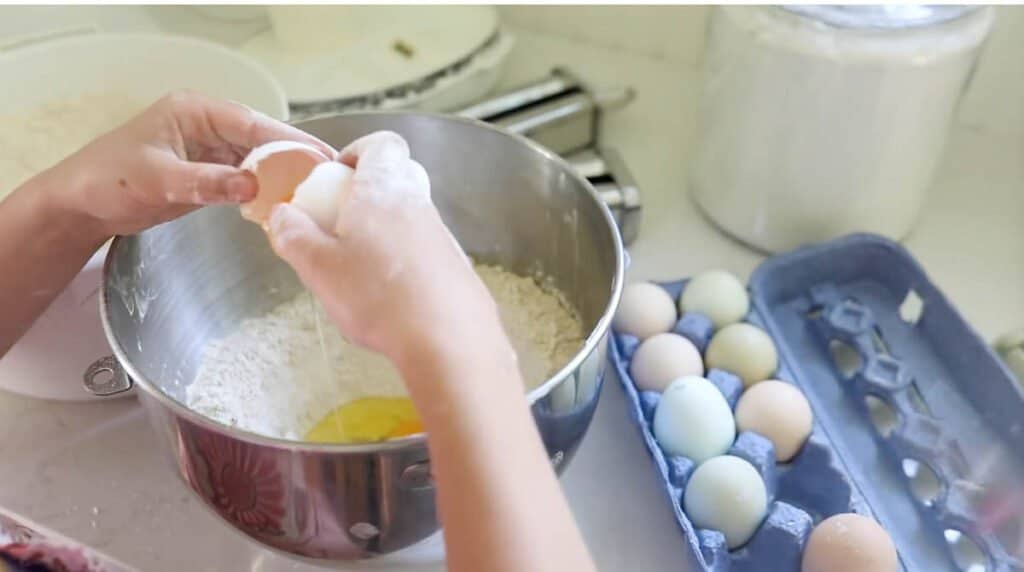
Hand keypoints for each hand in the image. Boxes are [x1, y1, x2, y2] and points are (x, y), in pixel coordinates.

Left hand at [50, 90, 333, 238]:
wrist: (80, 205)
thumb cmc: (107, 180)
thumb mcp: (158, 180)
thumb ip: (206, 183)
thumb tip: (253, 187)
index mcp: (195, 111)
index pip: (252, 123)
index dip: (289, 139)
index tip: (319, 155)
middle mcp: (206, 126)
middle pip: (261, 138)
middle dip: (294, 155)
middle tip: (331, 173)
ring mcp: (209, 150)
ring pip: (257, 158)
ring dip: (282, 174)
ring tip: (316, 189)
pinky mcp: (208, 173)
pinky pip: (245, 178)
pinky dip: (264, 189)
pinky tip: (285, 202)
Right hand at [268, 131, 511, 367]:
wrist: (447, 340)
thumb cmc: (380, 297)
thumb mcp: (318, 267)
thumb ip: (294, 235)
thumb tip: (283, 215)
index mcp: (384, 189)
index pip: (382, 144)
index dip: (358, 151)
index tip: (336, 174)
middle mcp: (418, 204)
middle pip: (397, 178)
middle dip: (366, 193)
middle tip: (339, 223)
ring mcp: (441, 235)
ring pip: (409, 216)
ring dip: (383, 231)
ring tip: (357, 268)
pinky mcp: (454, 266)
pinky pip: (423, 250)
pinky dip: (403, 261)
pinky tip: (387, 296)